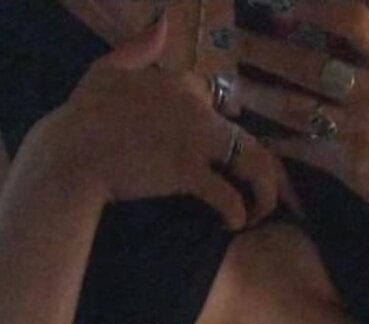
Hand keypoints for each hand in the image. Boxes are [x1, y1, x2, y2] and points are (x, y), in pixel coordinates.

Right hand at [57, 11, 300, 229]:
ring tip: (253, 215)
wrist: (71, 154)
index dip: (225, 137)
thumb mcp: (106, 69)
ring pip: (251, 163)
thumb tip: (162, 21)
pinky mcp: (185, 171)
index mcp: (179, 85)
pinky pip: (227, 195)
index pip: (219, 104)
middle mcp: (195, 108)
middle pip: (248, 138)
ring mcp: (193, 139)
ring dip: (262, 194)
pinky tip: (230, 225)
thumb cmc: (82, 118)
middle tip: (258, 201)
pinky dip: (236, 213)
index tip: (223, 163)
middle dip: (264, 174)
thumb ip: (138, 49)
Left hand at [231, 0, 368, 228]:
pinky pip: (302, 146)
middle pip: (310, 57)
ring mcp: (366, 119)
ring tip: (226, 83)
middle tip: (228, 39)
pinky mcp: (353, 159)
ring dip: (256, 93)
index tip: (274, 1)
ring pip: (297, 103)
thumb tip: (313, 9)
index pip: (350, 11)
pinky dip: (273, 139)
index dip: (312, 5)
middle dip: (263, 49)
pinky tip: (250, 131)